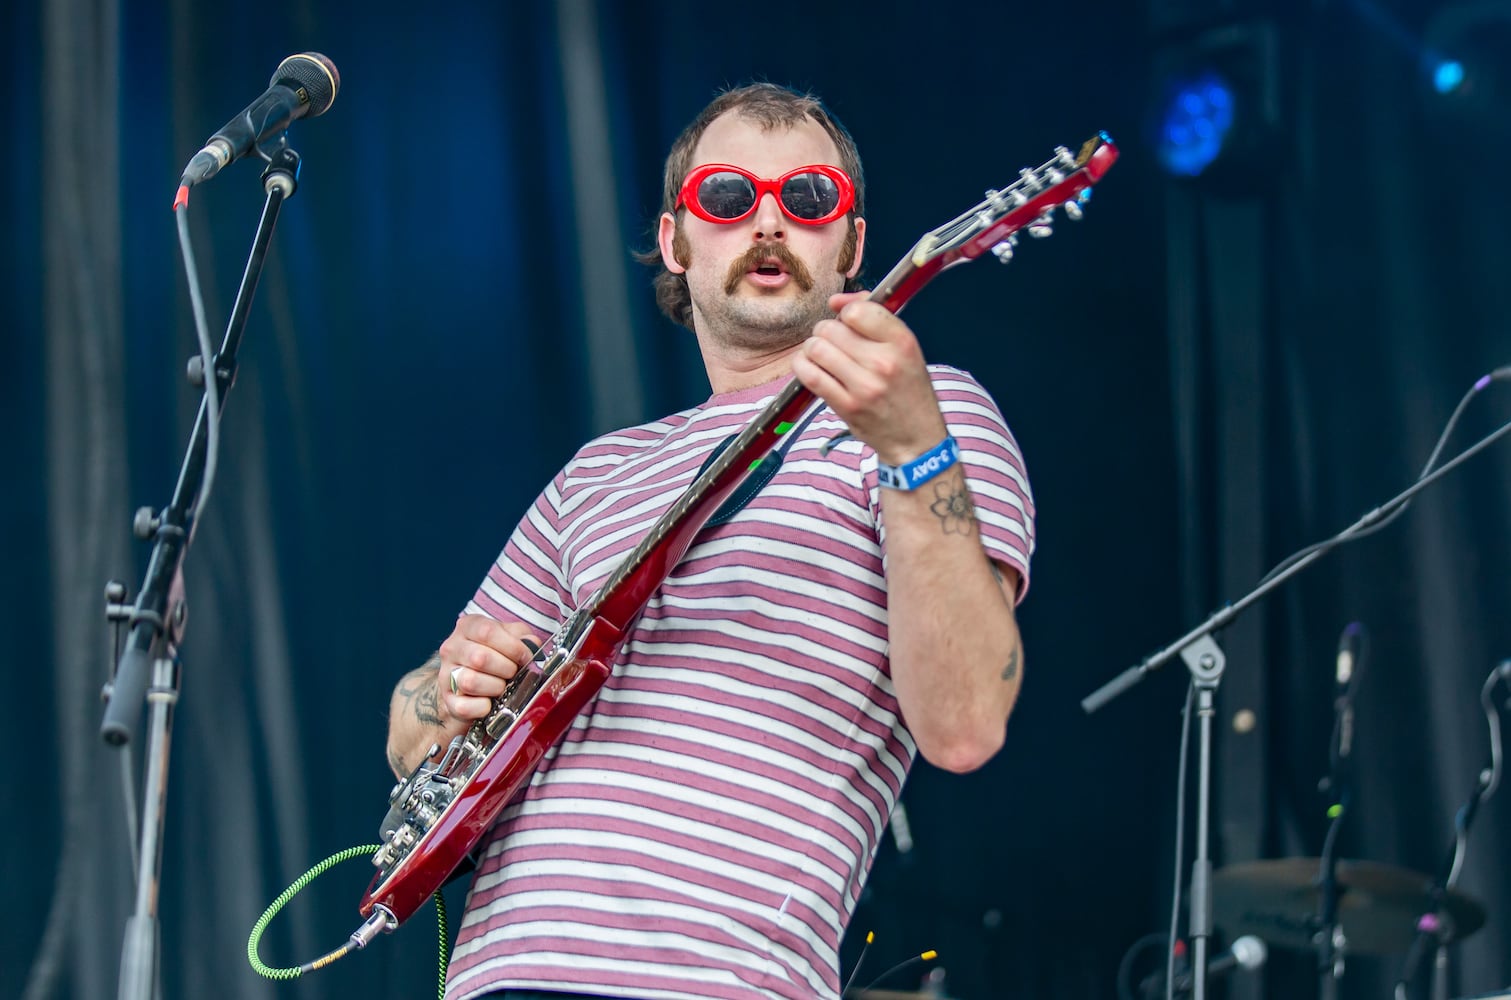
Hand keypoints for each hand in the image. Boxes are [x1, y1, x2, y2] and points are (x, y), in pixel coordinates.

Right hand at [436, 614, 540, 723]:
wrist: (470, 687)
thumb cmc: (495, 658)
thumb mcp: (509, 638)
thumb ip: (522, 637)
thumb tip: (532, 644)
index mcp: (468, 627)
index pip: (487, 631)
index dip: (513, 647)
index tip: (526, 657)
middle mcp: (452, 648)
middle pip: (480, 658)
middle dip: (506, 669)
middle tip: (513, 674)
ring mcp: (446, 675)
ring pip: (470, 682)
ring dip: (495, 688)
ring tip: (502, 687)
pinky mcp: (448, 701)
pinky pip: (464, 707)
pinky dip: (483, 708)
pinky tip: (490, 704)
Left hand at [791, 291, 948, 464]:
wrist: (916, 438)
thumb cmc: (909, 390)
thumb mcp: (905, 349)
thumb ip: (875, 318)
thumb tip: (835, 301)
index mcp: (902, 343)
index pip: (859, 310)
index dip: (846, 312)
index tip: (848, 322)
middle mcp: (884, 363)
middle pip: (831, 329)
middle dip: (825, 331)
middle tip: (833, 343)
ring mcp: (864, 386)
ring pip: (816, 349)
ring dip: (812, 349)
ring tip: (822, 356)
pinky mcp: (846, 406)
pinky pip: (810, 375)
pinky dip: (803, 366)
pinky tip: (811, 367)